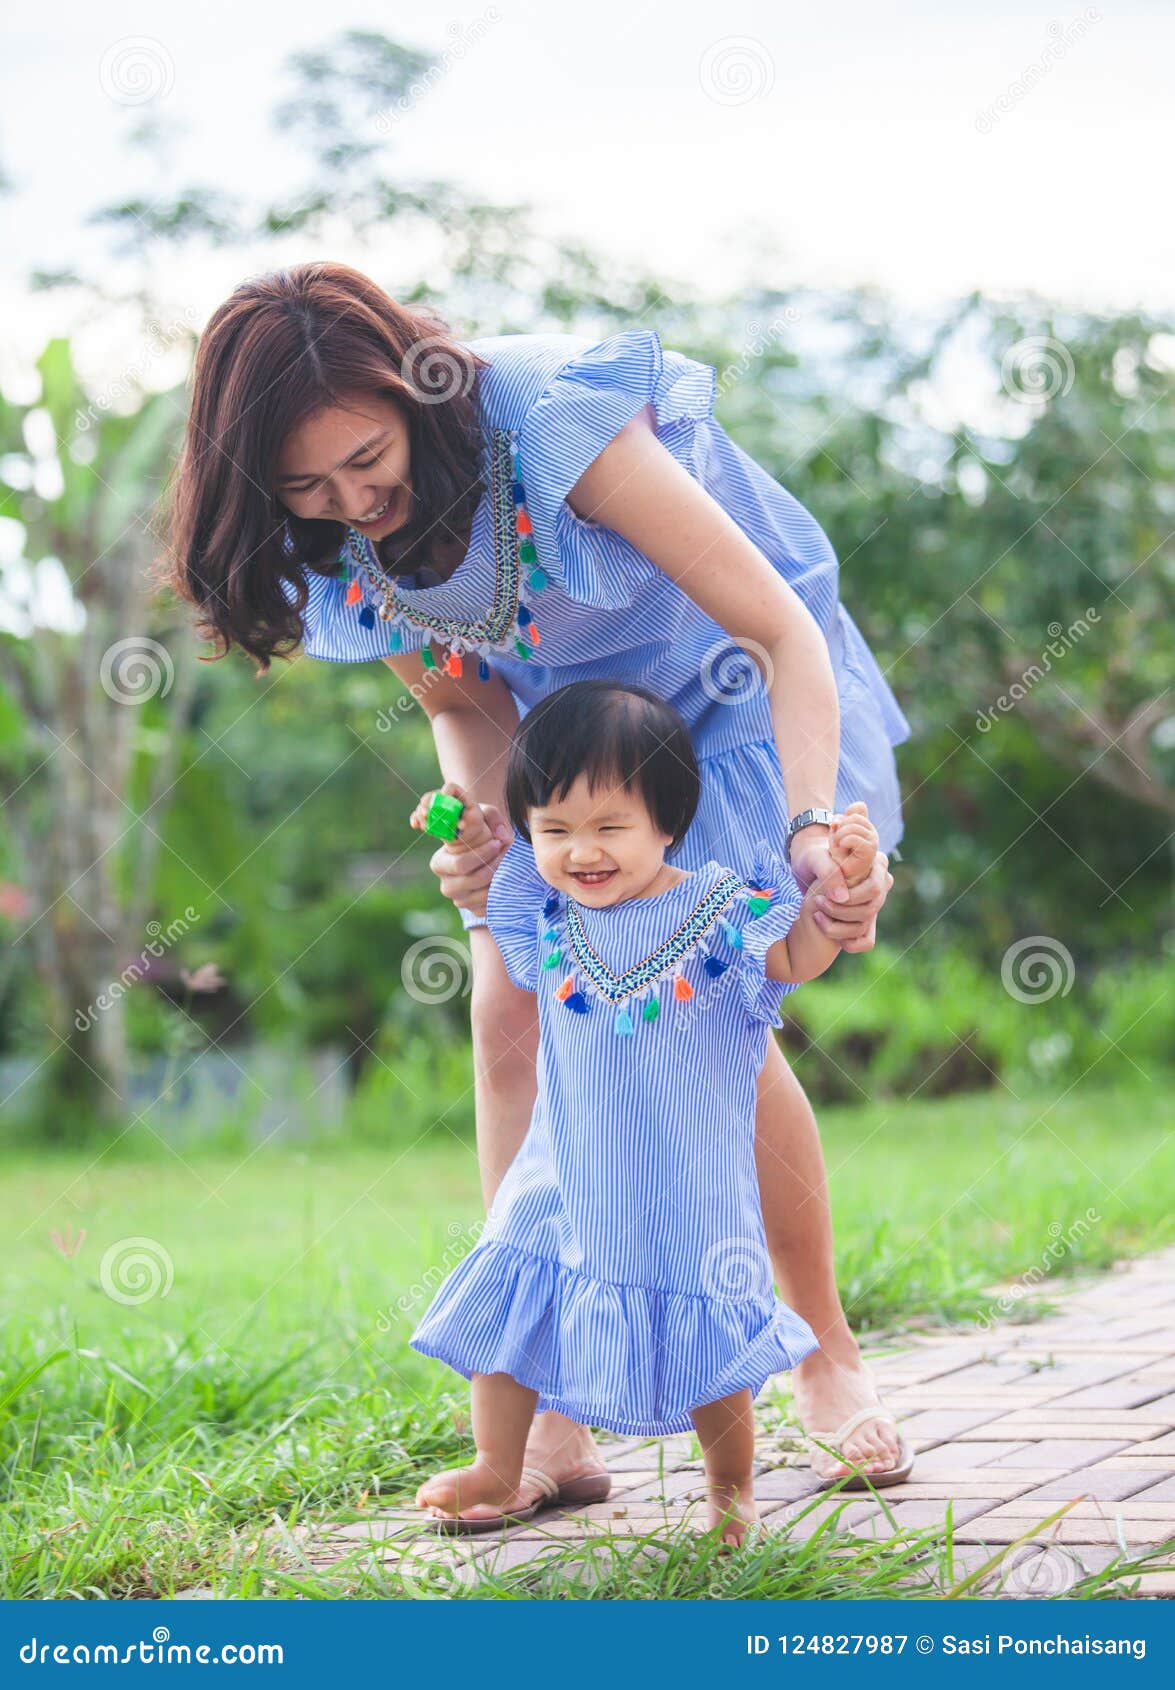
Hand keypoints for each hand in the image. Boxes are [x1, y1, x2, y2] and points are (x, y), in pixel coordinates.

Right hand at [410, 781, 513, 916]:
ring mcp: (459, 900)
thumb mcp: (482, 817)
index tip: (498, 842)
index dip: (482, 854)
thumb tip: (501, 836)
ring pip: (484, 894)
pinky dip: (501, 892)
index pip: (461, 864)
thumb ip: (491, 816)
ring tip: (508, 862)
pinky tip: (505, 878)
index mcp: (439, 863)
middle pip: (474, 880)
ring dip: (500, 878)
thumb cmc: (479, 834)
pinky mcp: (473, 910)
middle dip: (494, 865)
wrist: (485, 855)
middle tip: (506, 852)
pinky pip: (489, 906)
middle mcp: (446, 884)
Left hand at [789, 816, 892, 955]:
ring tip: (817, 915)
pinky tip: (827, 931)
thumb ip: (829, 872)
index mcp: (877, 865)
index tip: (823, 895)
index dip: (850, 897)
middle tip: (817, 903)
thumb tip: (843, 898)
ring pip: (864, 926)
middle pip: (870, 909)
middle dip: (839, 911)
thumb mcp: (815, 858)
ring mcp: (874, 904)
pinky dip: (848, 943)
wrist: (807, 867)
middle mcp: (881, 885)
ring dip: (837, 927)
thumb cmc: (812, 858)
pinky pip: (866, 941)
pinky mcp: (865, 920)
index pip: (874, 888)